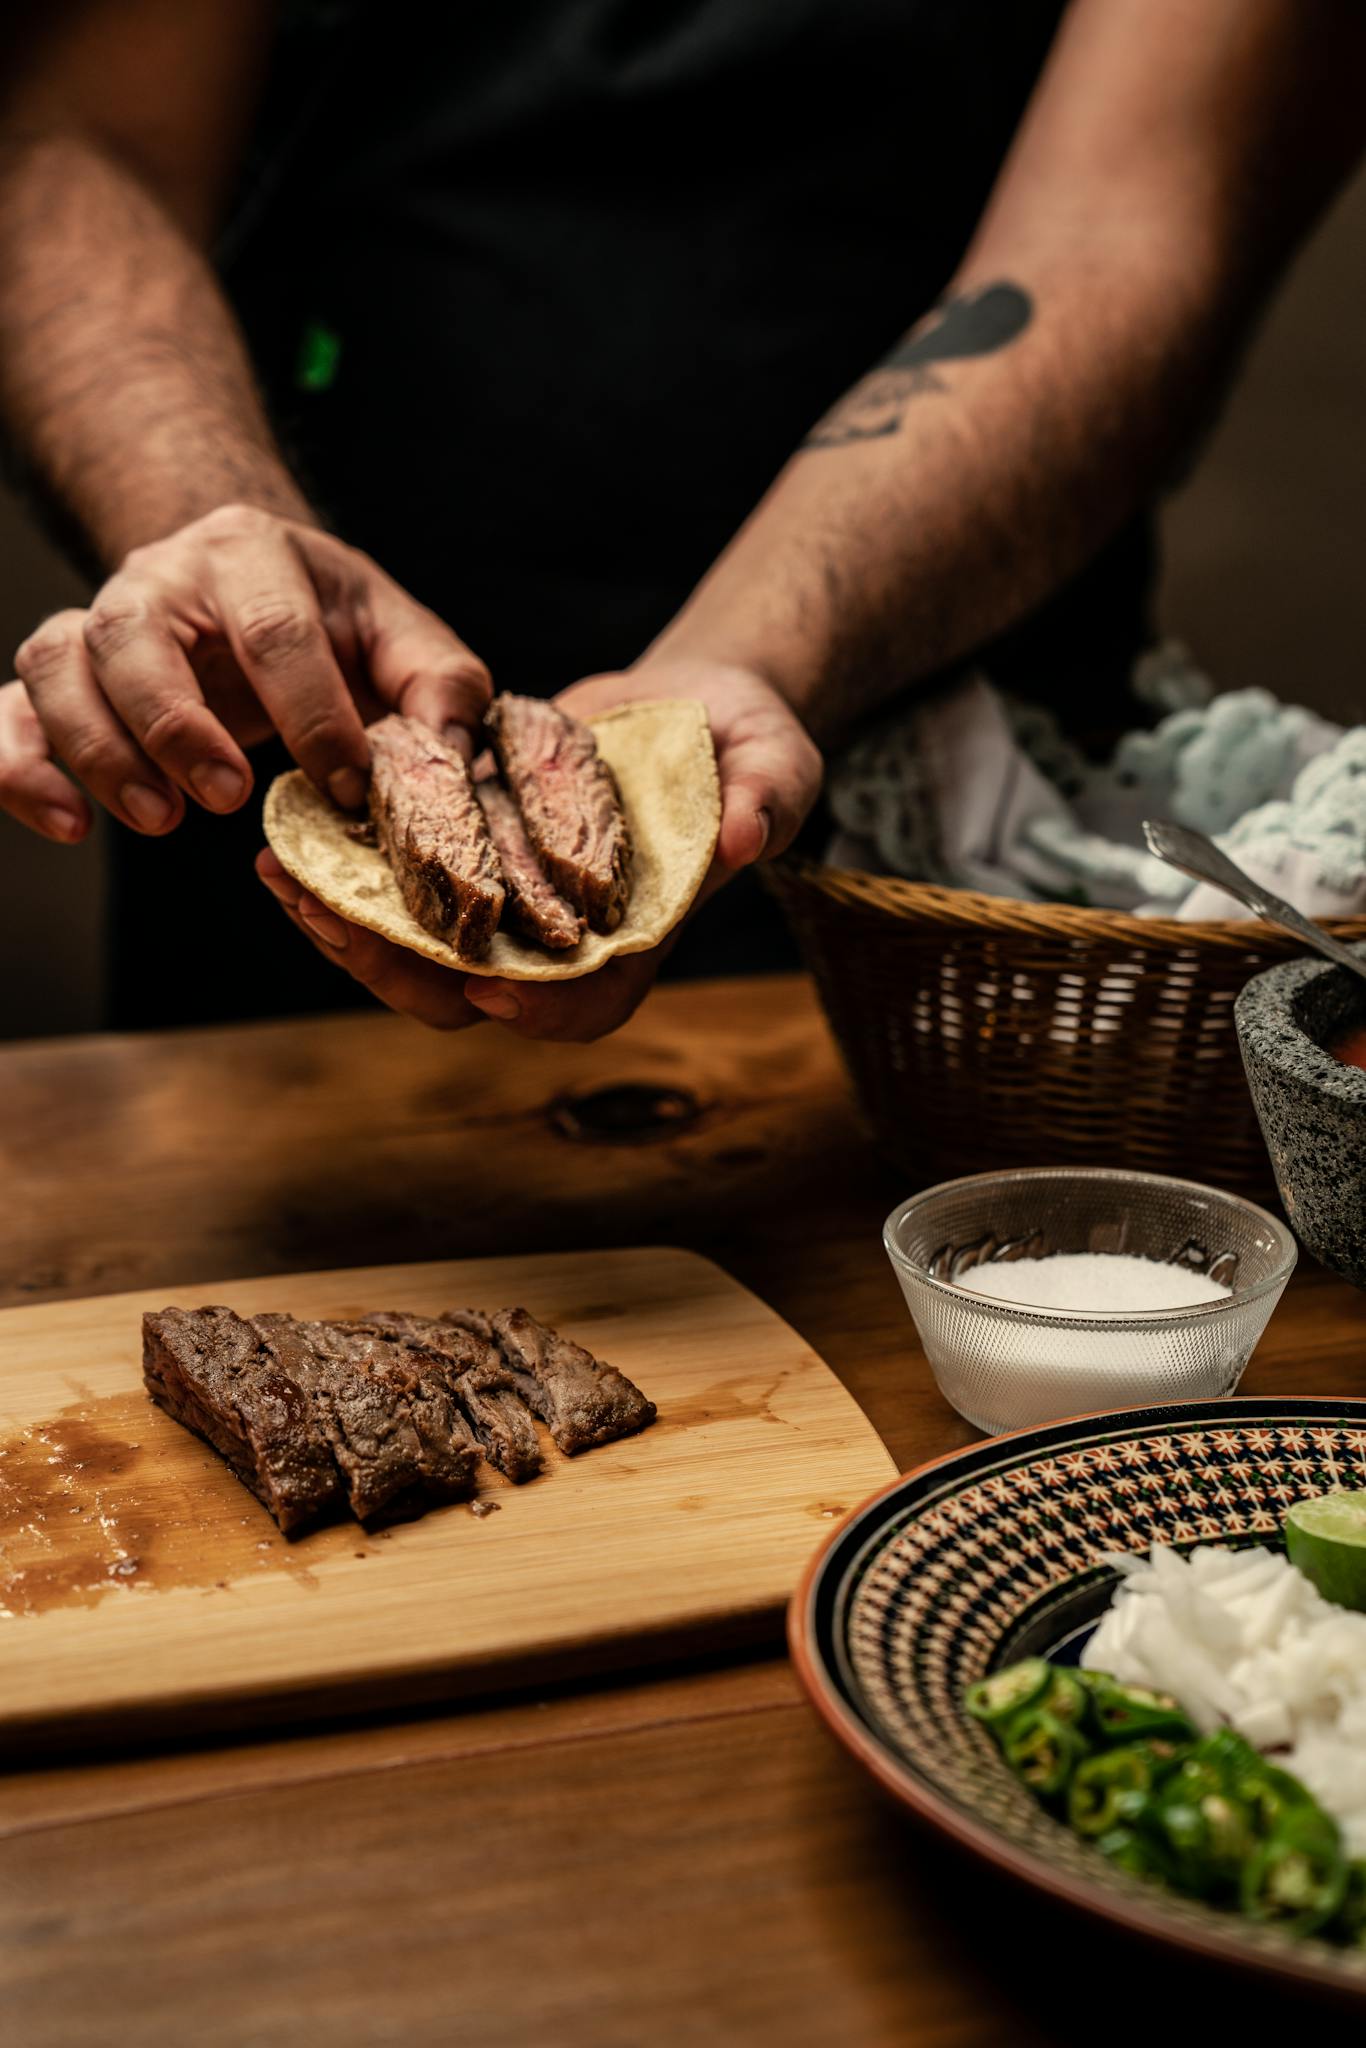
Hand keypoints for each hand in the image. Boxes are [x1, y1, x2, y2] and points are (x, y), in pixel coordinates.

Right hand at [0, 504, 490, 841]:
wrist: (257, 587)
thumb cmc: (335, 625)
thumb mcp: (403, 639)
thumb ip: (443, 689)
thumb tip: (448, 756)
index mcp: (252, 551)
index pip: (273, 627)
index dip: (311, 713)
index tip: (345, 787)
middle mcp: (160, 576)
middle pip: (135, 634)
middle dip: (177, 723)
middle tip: (228, 797)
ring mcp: (100, 622)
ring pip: (59, 665)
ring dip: (99, 749)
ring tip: (159, 819)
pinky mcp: (66, 680)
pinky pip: (10, 711)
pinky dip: (19, 766)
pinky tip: (66, 823)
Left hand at [255, 660, 822, 1041]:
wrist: (697, 705)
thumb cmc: (748, 745)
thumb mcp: (777, 760)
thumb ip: (766, 800)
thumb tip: (743, 840)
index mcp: (634, 937)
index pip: (586, 1002)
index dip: (539, 1010)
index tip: (491, 991)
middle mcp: (559, 934)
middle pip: (470, 990)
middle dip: (398, 968)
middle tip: (334, 926)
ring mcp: (507, 898)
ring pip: (415, 945)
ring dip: (347, 922)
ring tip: (283, 879)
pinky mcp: (468, 849)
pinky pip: (396, 879)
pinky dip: (343, 866)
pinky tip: (292, 834)